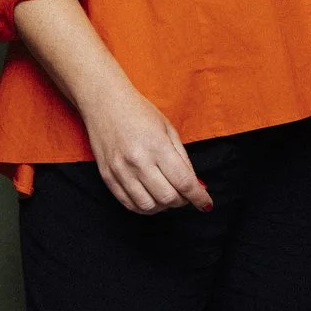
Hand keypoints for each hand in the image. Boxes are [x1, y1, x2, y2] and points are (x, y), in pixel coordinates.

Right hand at [79, 77, 211, 214]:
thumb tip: (195, 184)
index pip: (184, 182)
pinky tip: (151, 198)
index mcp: (157, 147)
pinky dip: (144, 208)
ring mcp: (120, 171)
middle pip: (168, 198)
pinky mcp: (107, 176)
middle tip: (185, 195)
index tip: (206, 204)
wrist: (104, 102)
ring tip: (166, 196)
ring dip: (163, 206)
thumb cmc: (139, 112)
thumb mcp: (168, 129)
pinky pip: (129, 204)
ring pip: (148, 206)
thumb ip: (182, 159)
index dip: (198, 197)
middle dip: (182, 201)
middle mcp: (138, 162)